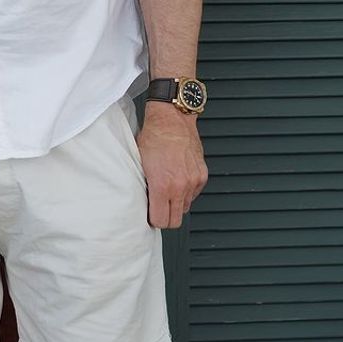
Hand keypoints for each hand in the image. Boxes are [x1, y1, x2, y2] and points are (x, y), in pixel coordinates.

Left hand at [136, 105, 208, 228]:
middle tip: (157, 209)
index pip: (161, 221)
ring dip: (175, 204)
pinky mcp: (202, 175)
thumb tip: (144, 204)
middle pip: (175, 221)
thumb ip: (144, 188)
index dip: (153, 220)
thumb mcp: (140, 165)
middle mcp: (180, 186)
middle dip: (165, 217)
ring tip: (166, 190)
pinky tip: (176, 179)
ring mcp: (193, 182)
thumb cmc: (154, 138)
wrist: (172, 120)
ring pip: (184, 208)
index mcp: (162, 186)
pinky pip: (193, 195)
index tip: (149, 216)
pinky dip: (185, 192)